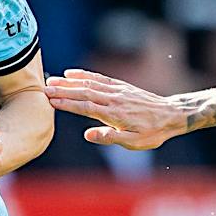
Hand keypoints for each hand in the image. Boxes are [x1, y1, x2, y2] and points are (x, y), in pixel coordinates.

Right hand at [44, 70, 183, 149]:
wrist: (172, 115)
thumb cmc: (153, 132)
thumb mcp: (134, 143)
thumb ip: (110, 137)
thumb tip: (88, 134)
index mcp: (114, 114)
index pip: (86, 107)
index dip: (67, 103)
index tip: (50, 101)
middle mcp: (114, 99)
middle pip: (84, 92)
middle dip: (62, 90)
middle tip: (43, 89)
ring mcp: (117, 91)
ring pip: (89, 84)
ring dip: (69, 82)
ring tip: (51, 80)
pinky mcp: (121, 86)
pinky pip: (99, 78)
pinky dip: (84, 75)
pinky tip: (72, 73)